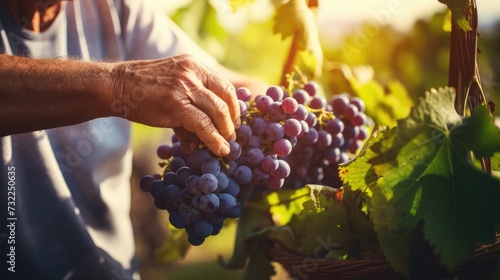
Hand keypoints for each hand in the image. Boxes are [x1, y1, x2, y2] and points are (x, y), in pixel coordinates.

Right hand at [111, 54, 239, 155]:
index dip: (233, 106)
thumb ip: (190, 103)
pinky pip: (203, 124)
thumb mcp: (172, 85)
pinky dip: (214, 139)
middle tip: (232, 136)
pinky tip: (218, 149)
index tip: (234, 121)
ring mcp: (184, 87)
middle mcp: (192, 72)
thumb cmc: (142, 89)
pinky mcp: (176, 104)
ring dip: (225, 132)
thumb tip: (202, 137)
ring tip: (226, 146)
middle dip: (232, 121)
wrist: (116, 86)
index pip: (224, 85)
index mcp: (193, 65)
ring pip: (217, 112)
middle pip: (225, 98)